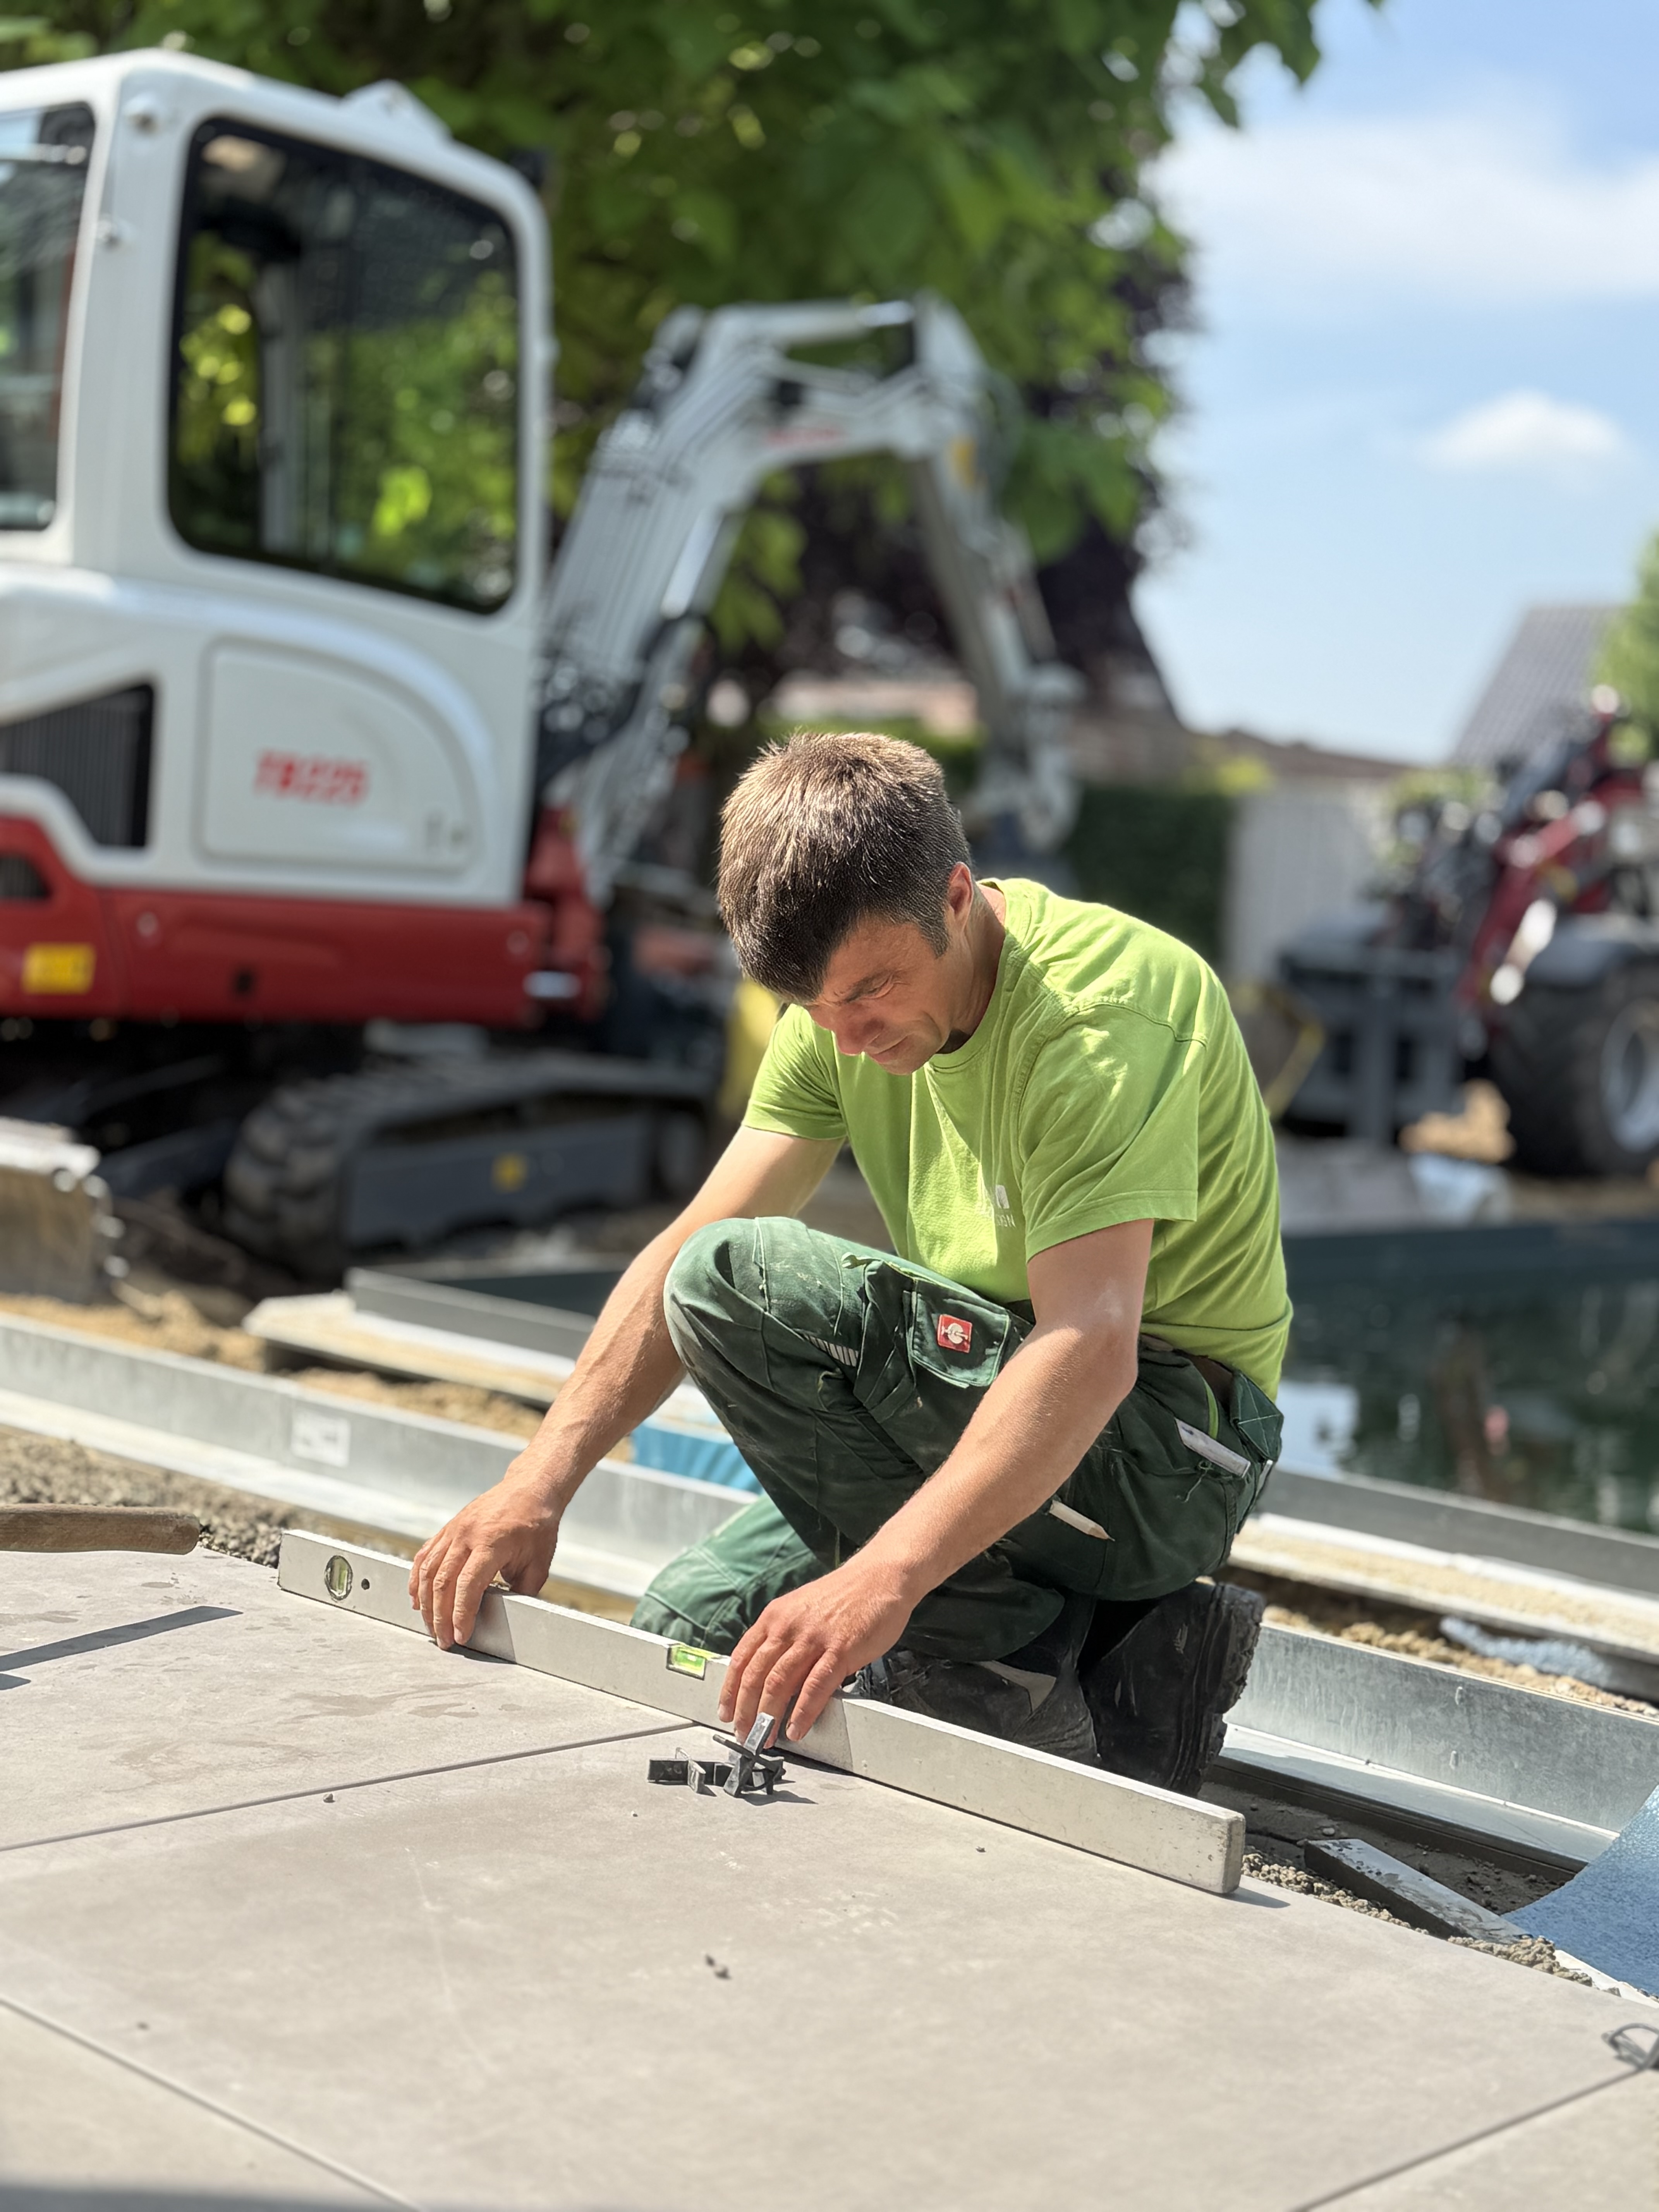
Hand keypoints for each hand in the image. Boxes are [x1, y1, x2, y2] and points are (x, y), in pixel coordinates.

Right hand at [409, 1473, 560, 1648]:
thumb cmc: (537, 1525)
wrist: (529, 1489)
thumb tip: (508, 1615)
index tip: (461, 1636)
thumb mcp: (539, 1562)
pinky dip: (417, 1579)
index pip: (468, 1585)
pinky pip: (425, 1556)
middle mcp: (468, 1535)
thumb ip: (521, 1590)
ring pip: (429, 1570)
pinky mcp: (448, 1528)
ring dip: (426, 1603)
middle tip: (443, 1640)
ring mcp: (454, 1530)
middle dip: (440, 1616)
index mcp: (492, 1543)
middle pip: (443, 1581)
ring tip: (430, 1626)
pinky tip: (416, 1598)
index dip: (461, 1614)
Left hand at [719, 1559, 914, 1745]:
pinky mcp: (840, 1649)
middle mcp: (788, 1626)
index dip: (730, 1690)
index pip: (741, 1658)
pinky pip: (815, 1686)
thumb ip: (784, 1639)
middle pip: (755, 1674)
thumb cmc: (844, 1597)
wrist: (880, 1577)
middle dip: (745, 1710)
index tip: (725, 1712)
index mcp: (775, 1616)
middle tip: (744, 1732)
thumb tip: (768, 1676)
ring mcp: (814, 1637)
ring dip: (769, 1716)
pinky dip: (803, 1711)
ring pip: (779, 1682)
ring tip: (766, 1737)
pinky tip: (797, 1727)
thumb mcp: (801, 1610)